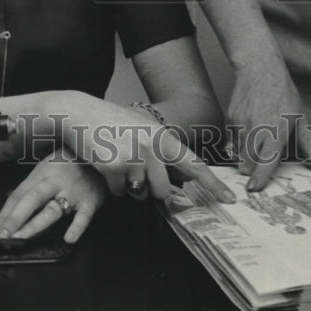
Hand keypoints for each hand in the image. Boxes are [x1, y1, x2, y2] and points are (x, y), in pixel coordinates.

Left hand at [0, 149, 106, 243]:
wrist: (103, 151)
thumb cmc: (72, 161)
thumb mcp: (49, 166)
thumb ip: (33, 186)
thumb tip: (11, 208)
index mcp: (42, 172)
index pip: (18, 195)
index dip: (4, 214)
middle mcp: (55, 181)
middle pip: (30, 200)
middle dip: (13, 220)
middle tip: (0, 238)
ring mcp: (73, 191)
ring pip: (52, 209)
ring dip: (34, 225)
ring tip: (20, 238)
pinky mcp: (91, 200)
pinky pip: (83, 215)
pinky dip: (76, 227)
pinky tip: (68, 238)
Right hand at [38, 92, 235, 205]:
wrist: (80, 112)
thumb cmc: (111, 122)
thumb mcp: (143, 128)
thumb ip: (162, 151)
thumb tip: (180, 179)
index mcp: (163, 136)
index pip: (195, 164)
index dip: (214, 184)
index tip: (231, 199)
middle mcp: (152, 146)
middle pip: (163, 191)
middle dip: (151, 190)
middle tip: (136, 172)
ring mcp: (133, 156)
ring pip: (141, 194)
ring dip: (130, 187)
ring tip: (119, 163)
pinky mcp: (114, 166)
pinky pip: (119, 193)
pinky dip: (113, 185)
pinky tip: (105, 165)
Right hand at [228, 61, 310, 191]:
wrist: (259, 69)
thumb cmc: (283, 93)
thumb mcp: (300, 119)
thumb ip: (309, 146)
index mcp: (276, 131)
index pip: (266, 160)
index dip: (259, 177)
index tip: (254, 189)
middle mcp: (257, 129)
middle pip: (247, 162)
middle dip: (250, 171)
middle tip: (255, 174)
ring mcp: (241, 123)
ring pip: (237, 153)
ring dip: (244, 159)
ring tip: (253, 152)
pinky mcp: (230, 118)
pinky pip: (232, 140)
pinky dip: (238, 144)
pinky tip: (247, 135)